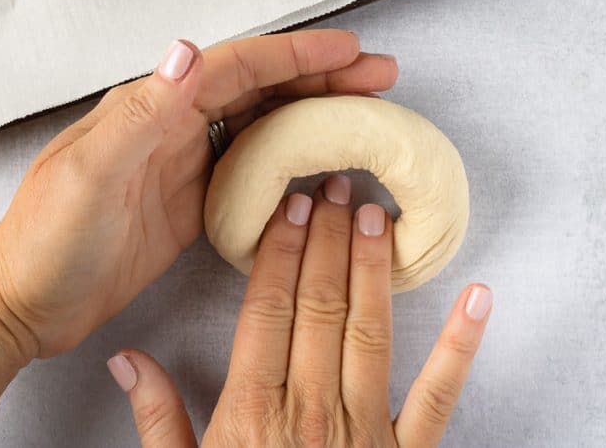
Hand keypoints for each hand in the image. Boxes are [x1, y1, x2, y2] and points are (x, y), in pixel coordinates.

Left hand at [0, 31, 398, 358]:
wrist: (22, 301)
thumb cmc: (45, 238)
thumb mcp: (88, 175)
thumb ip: (140, 114)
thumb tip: (187, 48)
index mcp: (150, 107)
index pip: (235, 67)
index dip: (296, 55)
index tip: (349, 51)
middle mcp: (171, 126)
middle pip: (259, 89)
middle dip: (320, 76)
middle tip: (379, 76)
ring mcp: (182, 165)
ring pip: (261, 124)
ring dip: (312, 113)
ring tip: (364, 111)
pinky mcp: (190, 205)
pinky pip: (252, 171)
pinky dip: (290, 160)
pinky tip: (320, 165)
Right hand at [110, 178, 491, 446]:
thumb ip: (159, 419)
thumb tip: (128, 358)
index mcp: (253, 413)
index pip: (269, 311)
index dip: (282, 252)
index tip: (289, 205)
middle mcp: (312, 411)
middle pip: (319, 307)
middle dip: (327, 239)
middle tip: (334, 182)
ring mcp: (366, 433)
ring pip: (369, 332)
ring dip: (374, 269)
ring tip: (377, 214)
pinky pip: (439, 395)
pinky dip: (460, 345)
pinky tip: (477, 298)